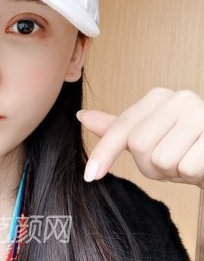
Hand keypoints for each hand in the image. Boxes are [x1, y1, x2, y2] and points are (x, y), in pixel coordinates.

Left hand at [77, 87, 203, 188]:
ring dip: (171, 172)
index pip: (122, 127)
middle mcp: (178, 99)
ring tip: (185, 161)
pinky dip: (190, 174)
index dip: (104, 152)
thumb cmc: (184, 147)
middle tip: (170, 161)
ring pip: (161, 159)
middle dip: (151, 165)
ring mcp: (200, 114)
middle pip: (139, 145)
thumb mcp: (149, 136)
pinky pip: (186, 168)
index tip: (90, 176)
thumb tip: (81, 115)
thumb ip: (117, 128)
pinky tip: (200, 163)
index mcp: (158, 97)